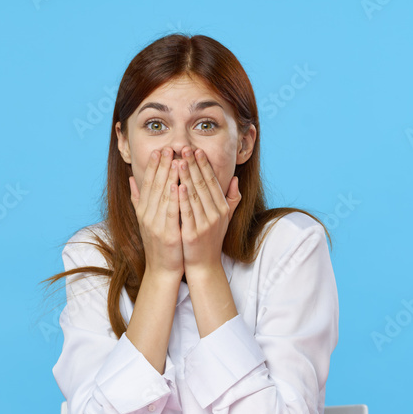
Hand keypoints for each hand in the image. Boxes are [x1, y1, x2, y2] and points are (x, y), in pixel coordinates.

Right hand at [130, 147, 183, 277]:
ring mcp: (156, 225)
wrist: (163, 269)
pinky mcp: (167, 234)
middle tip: (168, 147)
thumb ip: (138, 199)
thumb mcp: (146, 219)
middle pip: (155, 185)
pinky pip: (171, 212)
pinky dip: (174, 198)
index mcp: (143, 210)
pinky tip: (178, 185)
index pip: (147, 183)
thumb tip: (130, 179)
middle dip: (162, 165)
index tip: (159, 150)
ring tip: (175, 159)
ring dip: (169, 176)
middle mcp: (147, 215)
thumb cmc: (159, 243)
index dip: (153, 166)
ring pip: (163, 195)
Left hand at [177, 147, 240, 276]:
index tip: (197, 150)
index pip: (212, 182)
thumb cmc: (211, 240)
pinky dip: (183, 198)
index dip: (204, 165)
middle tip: (185, 148)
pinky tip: (177, 185)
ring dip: (187, 176)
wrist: (204, 265)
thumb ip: (232, 199)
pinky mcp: (193, 234)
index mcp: (222, 208)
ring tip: (178, 160)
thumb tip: (235, 180)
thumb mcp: (225, 219)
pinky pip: (187, 212)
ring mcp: (205, 224)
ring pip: (195, 195)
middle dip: (193, 165)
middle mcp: (216, 214)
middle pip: (203, 185)